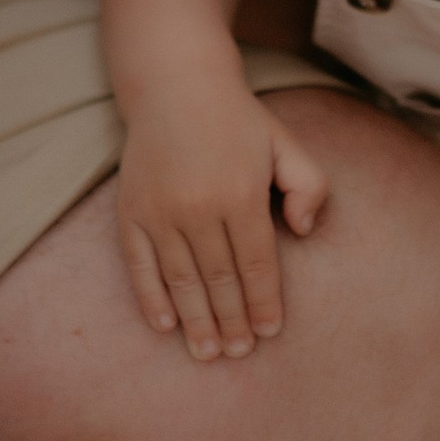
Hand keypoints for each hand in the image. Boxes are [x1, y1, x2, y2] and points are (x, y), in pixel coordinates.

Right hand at [115, 80, 327, 360]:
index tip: (269, 332)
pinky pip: (140, 266)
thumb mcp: (287, 143)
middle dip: (231, 321)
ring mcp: (160, 211)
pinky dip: (151, 299)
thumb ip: (309, 186)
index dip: (264, 302)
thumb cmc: (238, 121)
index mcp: (240, 193)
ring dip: (195, 321)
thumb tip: (304, 232)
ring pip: (181, 280)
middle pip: (219, 280)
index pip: (256, 263)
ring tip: (208, 352)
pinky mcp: (130, 212)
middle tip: (239, 353)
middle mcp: (198, 207)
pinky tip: (165, 326)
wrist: (176, 87)